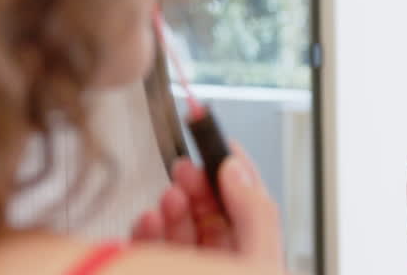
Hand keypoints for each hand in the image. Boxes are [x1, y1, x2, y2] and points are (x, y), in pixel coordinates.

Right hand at [131, 141, 283, 265]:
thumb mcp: (256, 264)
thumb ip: (254, 215)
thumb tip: (236, 170)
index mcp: (258, 260)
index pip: (253, 208)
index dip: (239, 172)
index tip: (224, 143)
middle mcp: (224, 264)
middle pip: (213, 215)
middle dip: (199, 185)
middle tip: (187, 167)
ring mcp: (191, 267)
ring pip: (181, 228)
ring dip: (173, 203)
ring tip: (171, 195)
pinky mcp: (155, 271)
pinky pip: (151, 246)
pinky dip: (148, 228)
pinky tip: (150, 219)